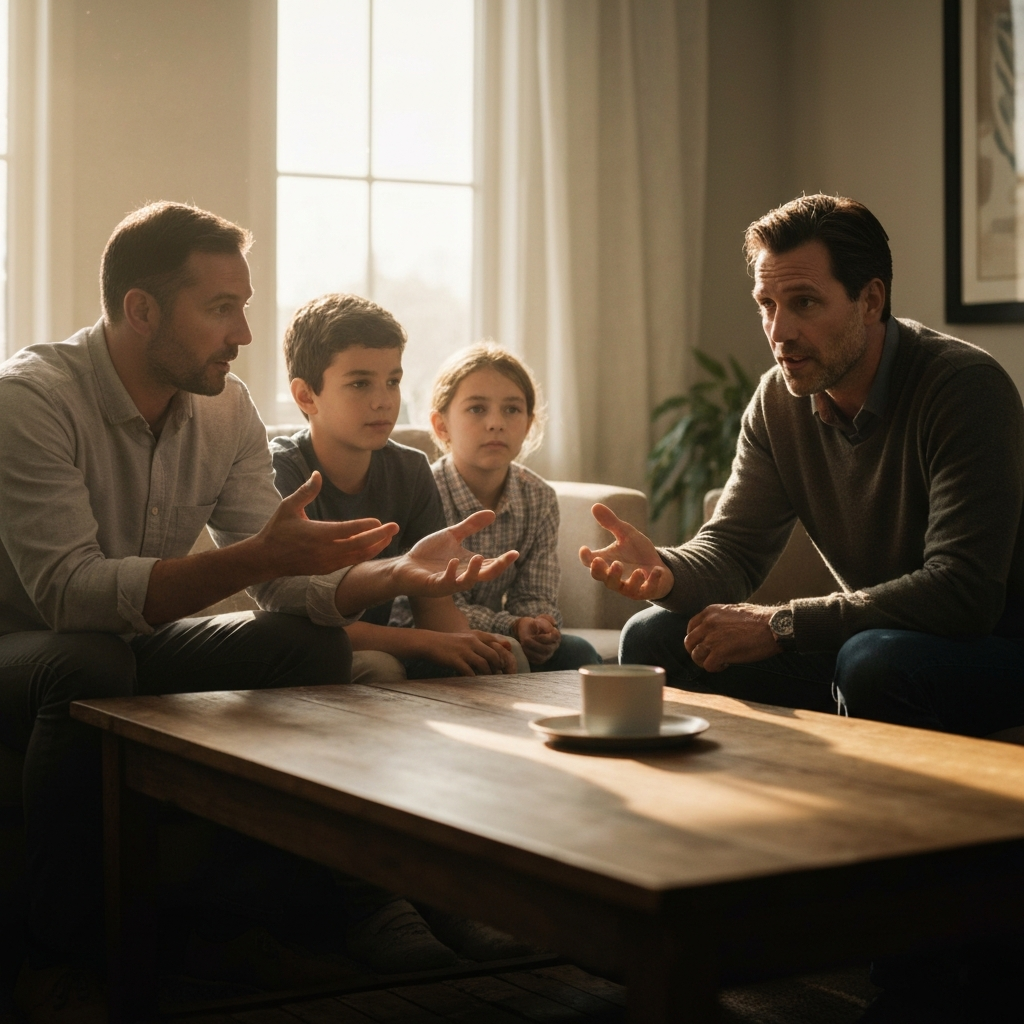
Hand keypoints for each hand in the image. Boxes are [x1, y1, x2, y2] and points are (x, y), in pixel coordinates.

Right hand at [256, 472, 398, 575]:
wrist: (266, 559)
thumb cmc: (277, 529)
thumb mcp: (288, 507)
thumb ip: (306, 491)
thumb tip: (317, 474)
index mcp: (316, 534)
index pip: (347, 530)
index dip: (365, 527)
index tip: (380, 521)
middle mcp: (324, 551)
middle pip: (358, 545)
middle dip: (379, 536)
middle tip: (395, 527)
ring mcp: (326, 562)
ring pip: (357, 556)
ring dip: (375, 547)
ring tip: (389, 537)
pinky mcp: (326, 569)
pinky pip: (350, 562)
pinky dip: (364, 555)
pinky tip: (374, 547)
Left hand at [393, 510, 518, 597]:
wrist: (404, 566)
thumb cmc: (428, 554)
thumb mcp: (452, 535)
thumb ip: (471, 526)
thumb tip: (493, 513)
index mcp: (468, 566)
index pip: (490, 566)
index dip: (503, 561)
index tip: (514, 552)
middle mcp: (461, 577)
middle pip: (484, 575)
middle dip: (498, 567)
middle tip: (510, 557)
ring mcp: (448, 583)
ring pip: (466, 583)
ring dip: (474, 571)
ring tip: (478, 556)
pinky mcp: (433, 585)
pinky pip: (445, 583)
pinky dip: (450, 573)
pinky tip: (453, 561)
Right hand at [418, 630, 516, 675]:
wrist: (429, 642)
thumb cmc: (450, 643)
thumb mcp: (467, 638)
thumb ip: (482, 643)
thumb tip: (504, 647)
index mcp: (476, 635)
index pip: (496, 644)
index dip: (502, 655)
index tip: (503, 666)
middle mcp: (472, 641)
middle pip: (493, 655)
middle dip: (497, 667)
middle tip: (498, 676)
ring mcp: (464, 651)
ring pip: (483, 664)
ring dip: (487, 675)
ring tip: (488, 681)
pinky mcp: (455, 660)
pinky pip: (469, 672)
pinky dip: (474, 679)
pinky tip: (474, 683)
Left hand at [514, 614, 560, 664]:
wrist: (527, 631)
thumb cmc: (534, 624)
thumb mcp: (540, 618)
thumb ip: (547, 619)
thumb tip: (554, 624)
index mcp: (556, 636)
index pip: (554, 638)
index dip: (544, 637)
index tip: (535, 633)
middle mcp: (554, 646)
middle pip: (547, 649)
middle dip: (535, 645)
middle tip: (525, 640)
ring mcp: (548, 654)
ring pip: (541, 657)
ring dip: (530, 651)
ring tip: (523, 644)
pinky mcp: (541, 660)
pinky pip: (535, 661)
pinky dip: (528, 655)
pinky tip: (523, 649)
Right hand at [579, 503, 673, 601]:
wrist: (658, 568)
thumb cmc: (637, 552)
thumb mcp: (626, 534)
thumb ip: (611, 523)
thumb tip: (595, 506)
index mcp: (606, 563)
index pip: (590, 563)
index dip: (585, 557)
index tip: (584, 549)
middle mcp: (614, 577)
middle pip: (602, 578)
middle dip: (601, 571)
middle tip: (603, 562)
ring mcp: (629, 586)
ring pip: (624, 588)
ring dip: (631, 579)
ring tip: (638, 571)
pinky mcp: (645, 591)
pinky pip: (647, 589)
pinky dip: (652, 580)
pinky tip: (657, 570)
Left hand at [683, 603, 778, 672]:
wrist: (774, 627)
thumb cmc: (760, 620)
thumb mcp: (734, 610)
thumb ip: (719, 618)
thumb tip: (714, 628)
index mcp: (710, 612)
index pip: (691, 627)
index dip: (697, 639)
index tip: (706, 644)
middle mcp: (708, 623)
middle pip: (689, 643)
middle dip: (698, 651)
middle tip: (710, 656)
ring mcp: (712, 638)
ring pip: (696, 656)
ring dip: (706, 661)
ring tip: (720, 661)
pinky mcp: (720, 652)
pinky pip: (708, 666)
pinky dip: (716, 668)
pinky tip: (726, 664)